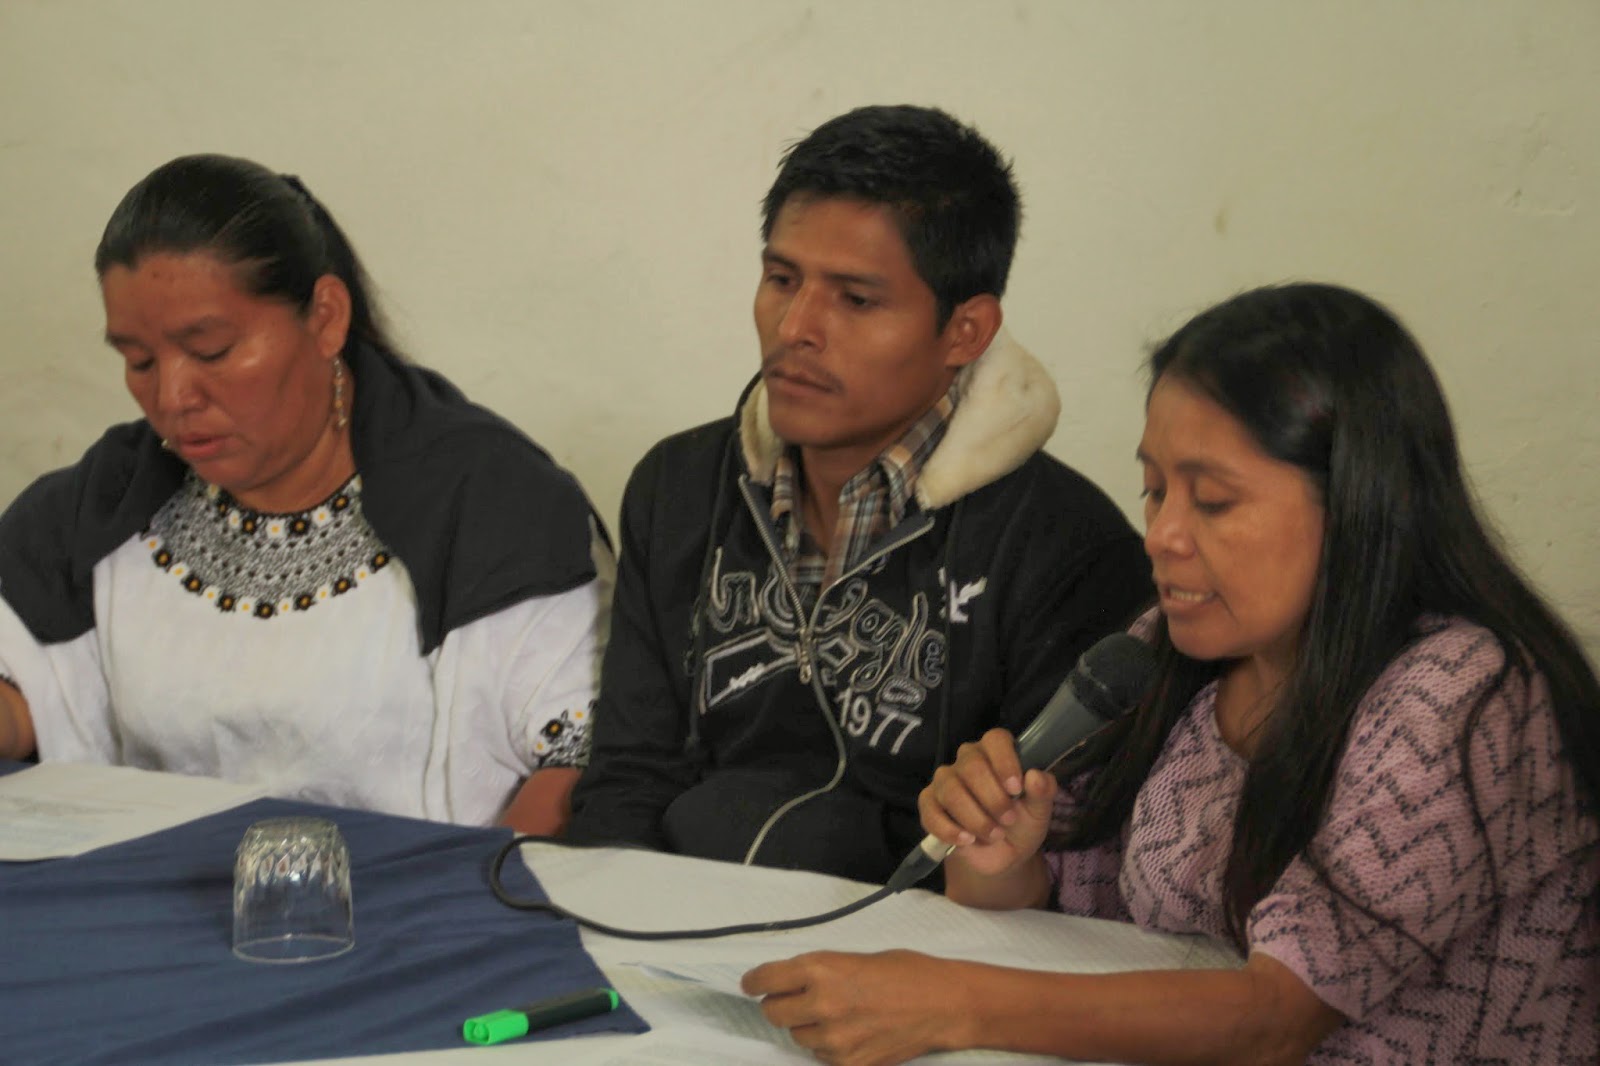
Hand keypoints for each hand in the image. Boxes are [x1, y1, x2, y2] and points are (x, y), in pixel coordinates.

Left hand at [742, 950, 963, 1065]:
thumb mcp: (855, 958)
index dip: (755, 982)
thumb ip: (819, 970)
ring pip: (796, 1037)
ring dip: (807, 1026)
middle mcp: (822, 1004)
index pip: (764, 980)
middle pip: (773, 1013)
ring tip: (837, 1014)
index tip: (752, 985)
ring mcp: (834, 1039)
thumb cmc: (906, 972)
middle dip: (781, 1005)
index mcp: (821, 969)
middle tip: (798, 999)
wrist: (944, 1004)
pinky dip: (828, 1046)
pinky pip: (820, 1056)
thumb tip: (789, 982)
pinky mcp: (848, 1063)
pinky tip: (851, 1032)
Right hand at [918, 728, 1056, 878]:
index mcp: (996, 753)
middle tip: (1009, 820)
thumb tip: (1035, 776)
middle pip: (971, 766)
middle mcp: (967, 761)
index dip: (1005, 761)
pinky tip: (967, 840)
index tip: (1016, 789)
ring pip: (951, 790)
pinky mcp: (929, 804)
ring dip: (975, 818)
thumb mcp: (1039, 812)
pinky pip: (931, 811)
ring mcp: (945, 781)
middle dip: (993, 798)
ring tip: (994, 835)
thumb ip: (1042, 792)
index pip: (996, 739)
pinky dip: (950, 829)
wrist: (1002, 856)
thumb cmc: (1021, 824)